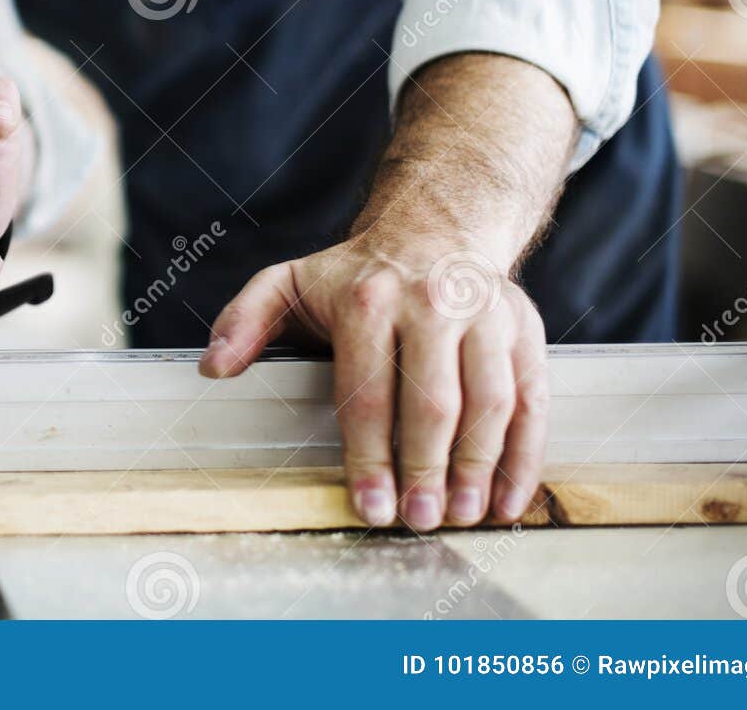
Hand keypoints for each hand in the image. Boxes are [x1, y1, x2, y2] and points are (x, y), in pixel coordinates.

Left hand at [201, 237, 548, 531]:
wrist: (436, 227)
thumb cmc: (355, 273)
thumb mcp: (289, 282)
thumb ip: (245, 320)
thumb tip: (213, 367)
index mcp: (368, 300)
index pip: (367, 392)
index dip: (369, 457)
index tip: (370, 506)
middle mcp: (432, 303)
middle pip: (432, 403)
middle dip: (425, 470)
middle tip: (417, 521)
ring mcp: (485, 314)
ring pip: (490, 403)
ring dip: (477, 468)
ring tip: (461, 515)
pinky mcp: (524, 329)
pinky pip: (533, 398)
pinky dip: (525, 455)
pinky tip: (508, 499)